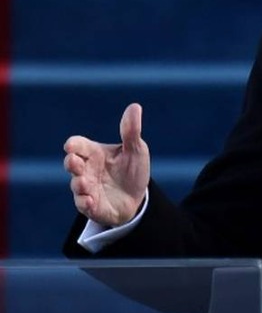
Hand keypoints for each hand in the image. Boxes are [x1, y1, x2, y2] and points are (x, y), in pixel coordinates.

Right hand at [63, 102, 150, 226]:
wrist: (138, 199)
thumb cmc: (132, 171)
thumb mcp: (136, 150)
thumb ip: (131, 131)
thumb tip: (135, 107)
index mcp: (94, 153)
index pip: (77, 145)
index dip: (73, 145)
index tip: (71, 145)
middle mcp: (86, 170)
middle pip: (72, 163)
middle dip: (71, 162)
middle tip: (74, 161)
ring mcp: (87, 188)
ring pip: (76, 185)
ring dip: (78, 183)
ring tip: (84, 182)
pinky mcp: (92, 206)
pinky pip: (83, 205)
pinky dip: (85, 202)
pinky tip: (90, 200)